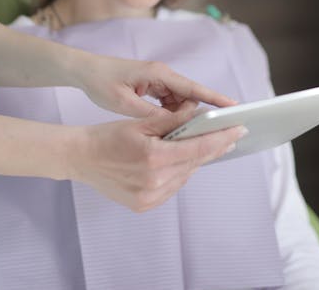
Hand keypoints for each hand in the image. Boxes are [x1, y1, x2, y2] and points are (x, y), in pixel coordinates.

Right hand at [72, 103, 243, 211]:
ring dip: (192, 162)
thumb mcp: (140, 123)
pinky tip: (174, 163)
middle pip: (194, 164)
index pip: (198, 148)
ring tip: (198, 147)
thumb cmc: (107, 136)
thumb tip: (199, 114)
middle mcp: (154, 181)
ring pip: (184, 177)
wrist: (80, 158)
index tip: (239, 130)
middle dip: (211, 149)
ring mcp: (149, 196)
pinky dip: (176, 175)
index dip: (221, 139)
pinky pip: (171, 188)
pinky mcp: (144, 205)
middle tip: (227, 137)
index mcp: (154, 157)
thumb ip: (172, 120)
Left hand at [76, 54, 237, 118]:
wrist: (84, 70)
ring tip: (187, 137)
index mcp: (160, 74)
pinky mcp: (153, 88)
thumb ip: (150, 114)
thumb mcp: (124, 102)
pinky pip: (170, 104)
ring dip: (183, 119)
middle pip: (191, 98)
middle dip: (200, 116)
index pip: (194, 89)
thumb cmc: (101, 82)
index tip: (235, 108)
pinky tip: (168, 131)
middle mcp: (163, 76)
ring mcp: (159, 82)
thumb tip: (174, 128)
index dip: (216, 100)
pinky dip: (171, 117)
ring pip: (181, 103)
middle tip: (213, 134)